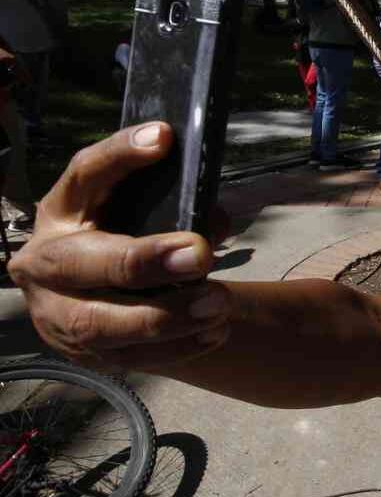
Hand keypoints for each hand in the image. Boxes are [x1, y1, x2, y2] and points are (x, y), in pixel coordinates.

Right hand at [9, 123, 232, 369]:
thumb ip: (172, 204)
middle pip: (83, 263)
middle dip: (144, 261)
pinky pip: (127, 358)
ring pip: (99, 324)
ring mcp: (56, 313)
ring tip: (218, 302)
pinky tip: (214, 332)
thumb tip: (213, 220)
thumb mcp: (136, 209)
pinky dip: (176, 348)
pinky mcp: (82, 354)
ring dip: (166, 317)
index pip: (85, 174)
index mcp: (61, 212)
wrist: (95, 295)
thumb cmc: (124, 235)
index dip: (121, 154)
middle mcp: (46, 262)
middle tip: (200, 254)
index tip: (165, 137)